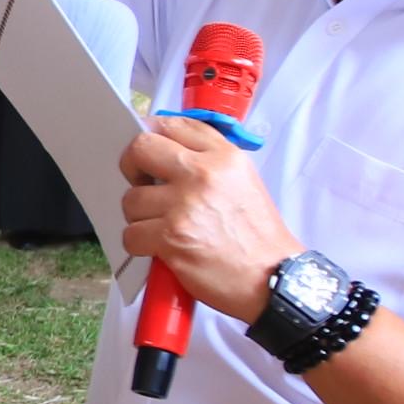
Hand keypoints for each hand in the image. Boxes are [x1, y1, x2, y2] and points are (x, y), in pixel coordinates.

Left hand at [114, 116, 297, 321]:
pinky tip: (159, 248)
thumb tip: (164, 154)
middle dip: (132, 166)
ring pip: (131, 198)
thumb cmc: (257, 236)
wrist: (272, 278)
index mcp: (224, 156)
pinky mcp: (171, 237)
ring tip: (161, 226)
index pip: (173, 124)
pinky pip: (131, 234)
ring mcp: (184, 205)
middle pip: (141, 148)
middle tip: (141, 184)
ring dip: (139, 216)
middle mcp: (203, 174)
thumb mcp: (244, 181)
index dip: (151, 134)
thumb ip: (208, 162)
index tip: (145, 149)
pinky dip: (139, 244)